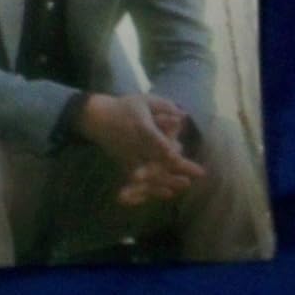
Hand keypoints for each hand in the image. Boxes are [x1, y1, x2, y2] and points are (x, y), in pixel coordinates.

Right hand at [79, 94, 204, 204]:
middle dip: (173, 167)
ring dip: (167, 180)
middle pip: (155, 157)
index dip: (162, 144)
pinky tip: (168, 193)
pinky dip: (152, 188)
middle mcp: (134, 142)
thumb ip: (165, 106)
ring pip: (148, 171)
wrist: (98, 119)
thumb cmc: (125, 107)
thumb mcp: (144, 101)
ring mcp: (129, 155)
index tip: (174, 154)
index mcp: (139, 124)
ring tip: (186, 184)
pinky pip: (139, 181)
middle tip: (195, 174)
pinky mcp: (125, 164)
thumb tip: (184, 116)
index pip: (151, 135)